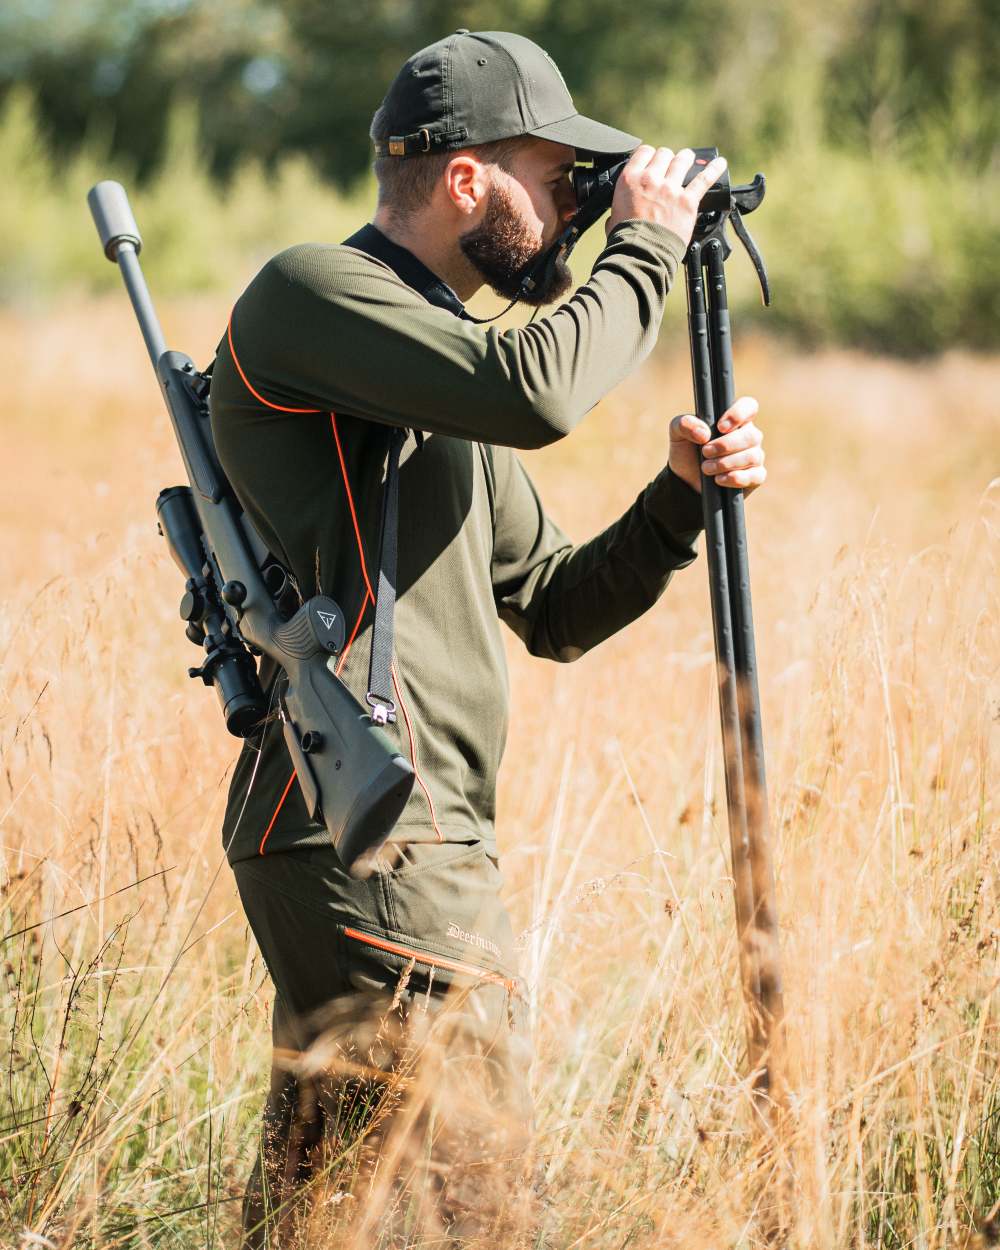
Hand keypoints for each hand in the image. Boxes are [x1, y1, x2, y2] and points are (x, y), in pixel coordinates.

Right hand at [607, 145, 726, 245]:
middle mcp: (651, 179)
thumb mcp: (613, 218)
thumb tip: (618, 214)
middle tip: (669, 165)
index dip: (649, 156)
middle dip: (667, 159)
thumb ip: (620, 208)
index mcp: (630, 180)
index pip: (644, 152)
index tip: (652, 161)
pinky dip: (714, 169)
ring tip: (688, 159)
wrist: (641, 254)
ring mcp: (670, 189)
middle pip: (664, 154)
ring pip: (682, 160)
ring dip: (685, 159)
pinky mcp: (687, 201)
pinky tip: (720, 163)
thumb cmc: (625, 240)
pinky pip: (704, 179)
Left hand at [668, 397, 765, 495]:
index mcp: (734, 420)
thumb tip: (703, 433)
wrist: (686, 481)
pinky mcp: (755, 476)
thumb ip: (684, 424)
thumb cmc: (687, 451)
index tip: (720, 427)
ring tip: (706, 468)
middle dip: (725, 445)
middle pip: (751, 436)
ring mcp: (754, 456)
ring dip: (726, 463)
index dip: (738, 414)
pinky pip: (756, 476)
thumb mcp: (678, 434)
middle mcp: (748, 436)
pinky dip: (736, 478)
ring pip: (753, 456)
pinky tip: (719, 479)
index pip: (749, 406)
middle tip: (705, 452)